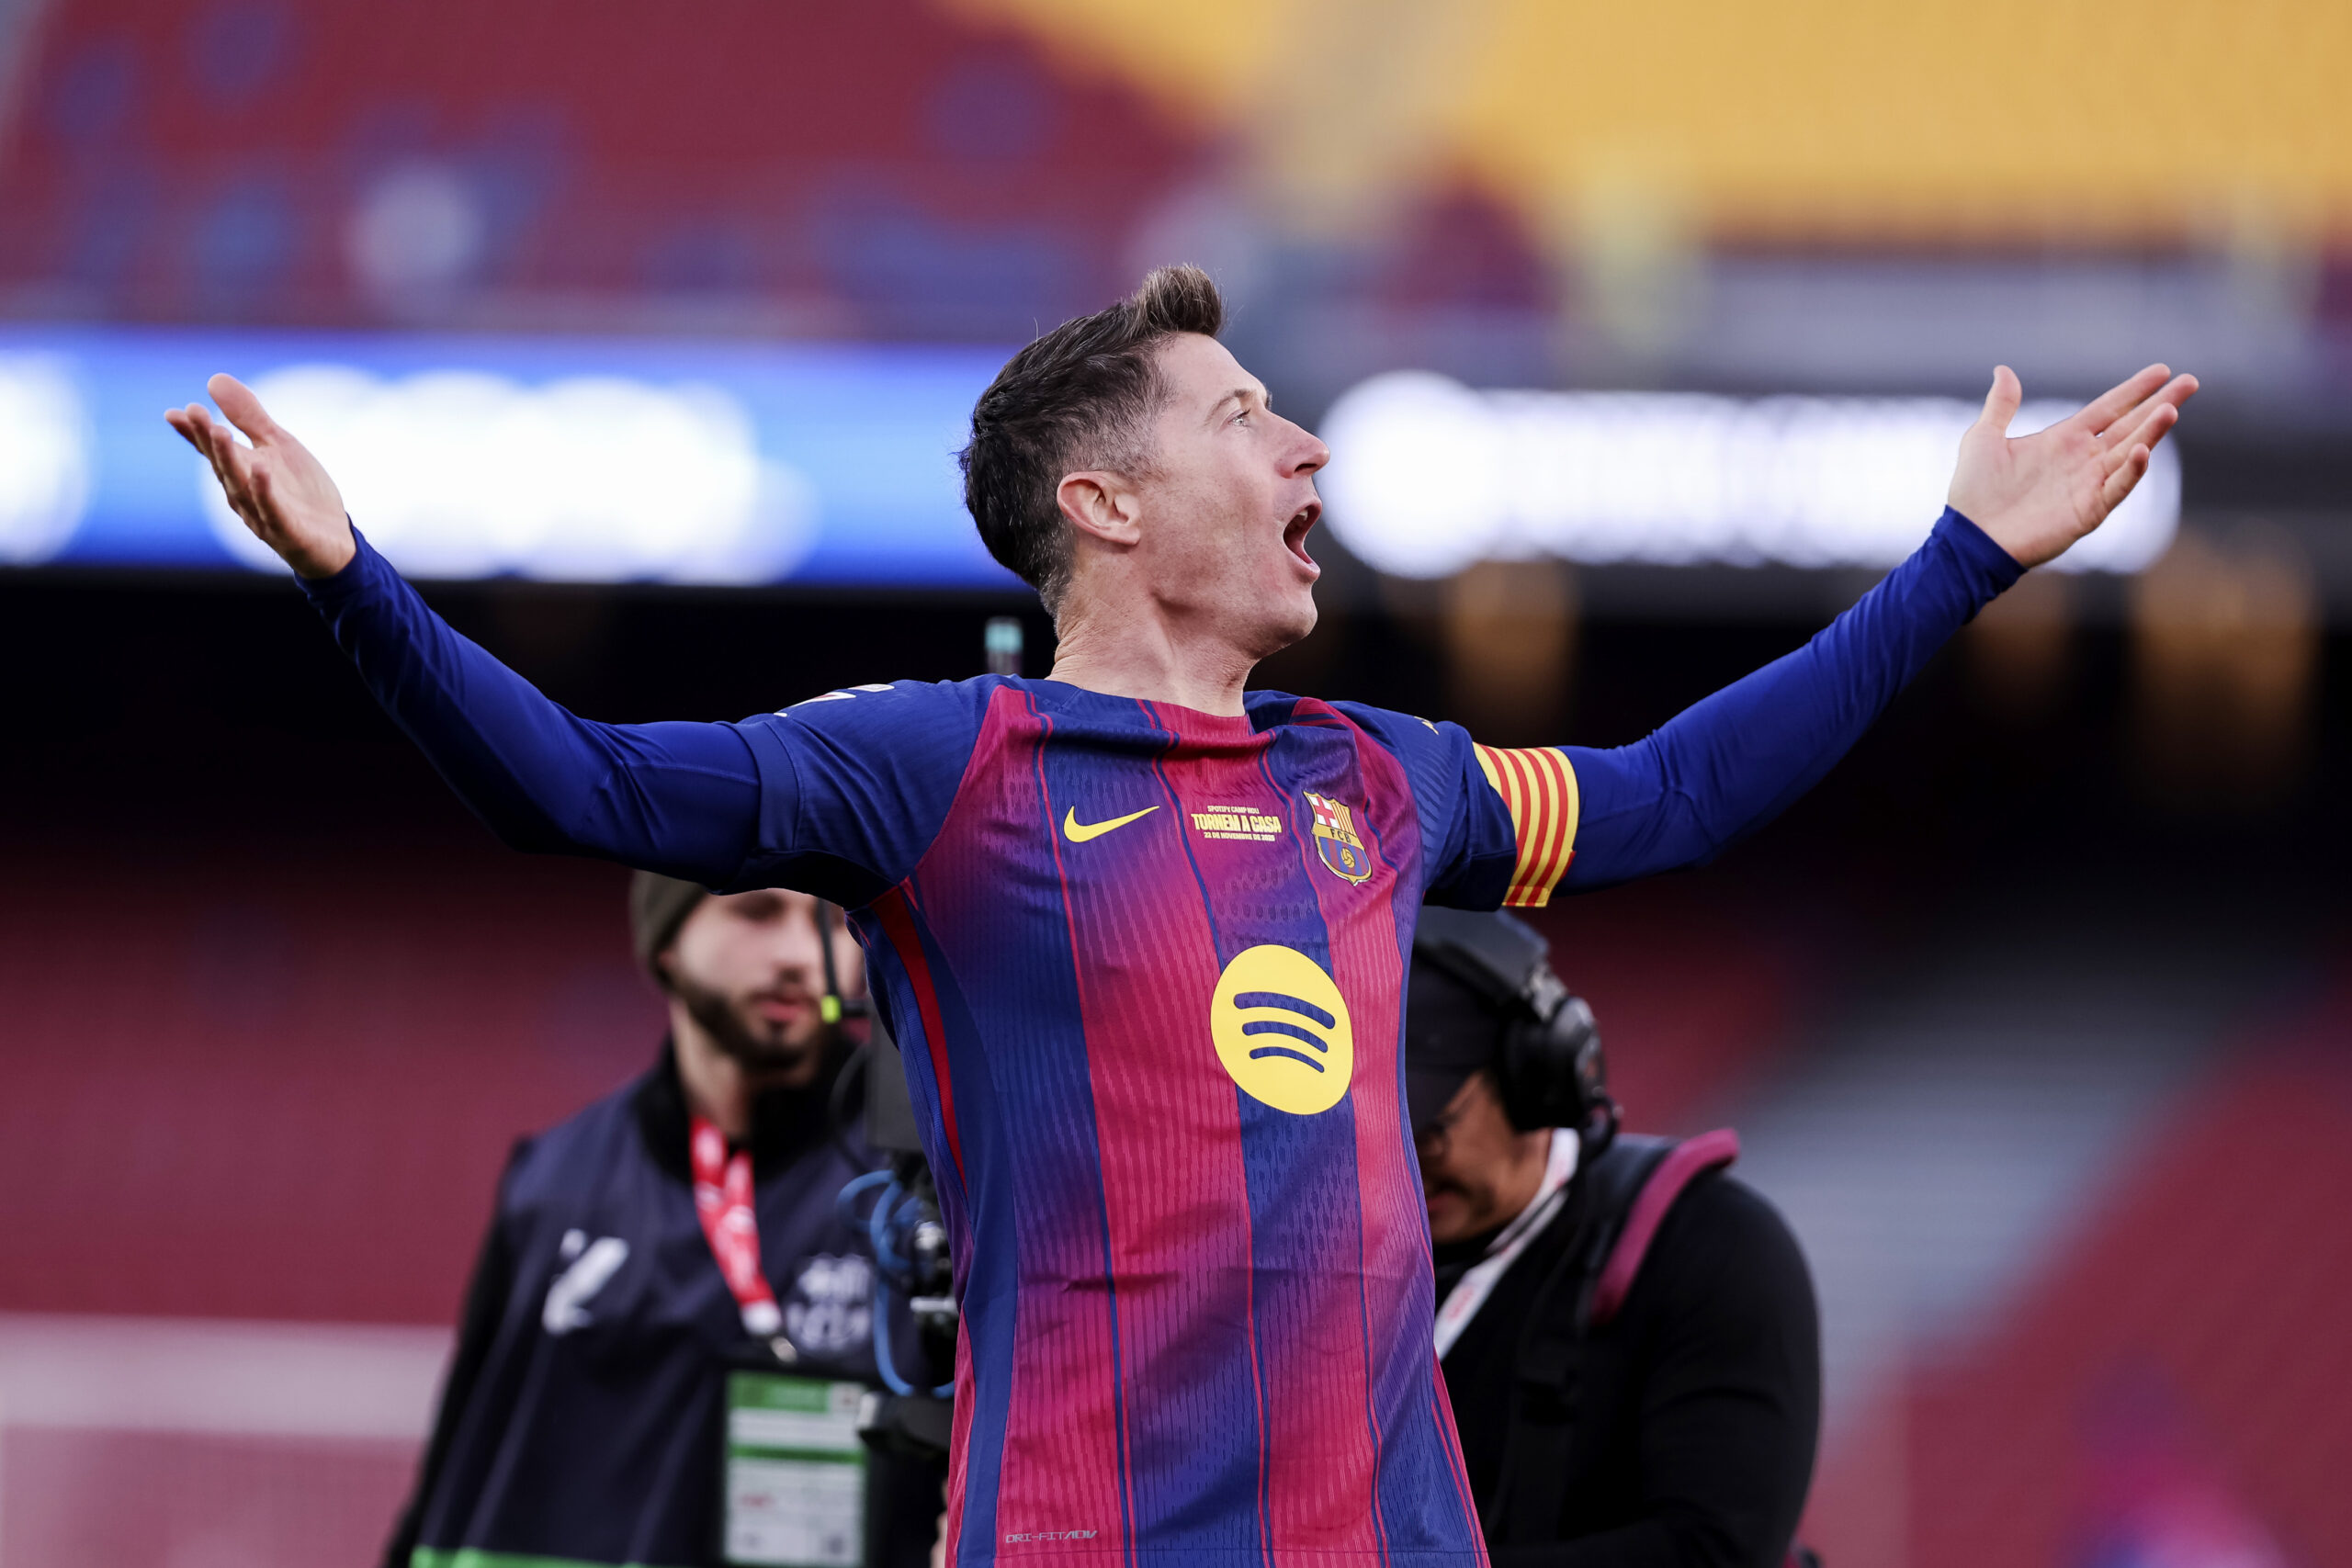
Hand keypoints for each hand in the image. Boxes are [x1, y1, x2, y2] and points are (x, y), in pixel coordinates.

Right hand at [165, 374, 355, 579]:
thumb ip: (249, 417)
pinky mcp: (287, 531)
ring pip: (241, 486)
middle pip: (223, 464)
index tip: (176, 412)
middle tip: (195, 412)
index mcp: (240, 471)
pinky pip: (273, 510)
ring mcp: (263, 515)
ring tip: (220, 432)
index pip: (212, 450)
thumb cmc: (301, 492)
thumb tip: (214, 379)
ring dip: (229, 460)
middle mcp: (244, 494)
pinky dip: (265, 491)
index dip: (194, 432)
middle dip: (208, 439)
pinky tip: (261, 469)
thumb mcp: (278, 445)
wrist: (334, 540)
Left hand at [1947, 363, 2196, 568]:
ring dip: (2151, 431)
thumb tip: (2003, 370)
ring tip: (2172, 408)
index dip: (2134, 390)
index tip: (2162, 370)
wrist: (1968, 536)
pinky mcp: (2087, 511)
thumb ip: (2001, 405)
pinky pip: (2116, 488)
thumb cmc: (1973, 492)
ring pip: (2128, 452)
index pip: (2109, 408)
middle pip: (2130, 425)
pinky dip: (2130, 471)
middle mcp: (2082, 459)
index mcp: (2063, 439)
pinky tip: (2141, 450)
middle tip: (2190, 382)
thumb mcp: (1984, 438)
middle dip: (2160, 404)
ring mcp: (2088, 485)